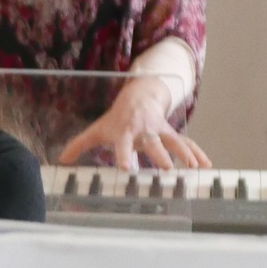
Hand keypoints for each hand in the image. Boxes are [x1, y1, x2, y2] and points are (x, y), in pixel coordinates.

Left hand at [57, 75, 211, 172]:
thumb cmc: (115, 119)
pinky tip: (205, 166)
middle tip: (166, 170)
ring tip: (191, 169)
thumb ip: (79, 145)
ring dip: (184, 155)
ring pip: (174, 142)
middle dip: (160, 156)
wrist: (139, 96)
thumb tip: (60, 161)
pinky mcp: (171, 133)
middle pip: (153, 144)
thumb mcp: (97, 130)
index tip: (127, 168)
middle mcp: (144, 131)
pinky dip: (197, 153)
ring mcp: (160, 132)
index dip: (124, 156)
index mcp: (124, 133)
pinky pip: (187, 143)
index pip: (123, 146)